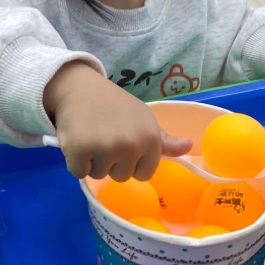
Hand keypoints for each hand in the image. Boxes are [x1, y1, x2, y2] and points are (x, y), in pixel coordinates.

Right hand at [43, 62, 192, 180]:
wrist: (82, 87)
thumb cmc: (115, 106)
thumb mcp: (144, 120)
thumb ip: (164, 140)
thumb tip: (188, 147)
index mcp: (150, 138)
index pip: (144, 174)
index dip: (132, 163)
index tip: (124, 143)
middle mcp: (131, 144)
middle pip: (121, 176)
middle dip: (111, 162)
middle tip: (105, 137)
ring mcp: (105, 147)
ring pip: (100, 175)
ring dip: (93, 161)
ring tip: (92, 135)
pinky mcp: (80, 149)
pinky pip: (79, 172)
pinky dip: (76, 161)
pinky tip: (78, 139)